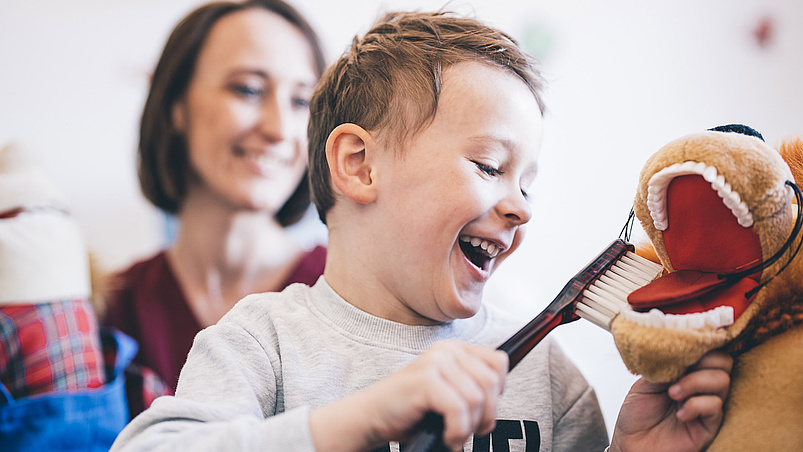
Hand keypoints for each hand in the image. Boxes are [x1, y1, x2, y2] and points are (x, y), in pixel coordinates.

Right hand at [310, 340, 507, 451]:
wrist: (373, 417)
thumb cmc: (413, 410)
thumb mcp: (451, 392)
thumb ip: (474, 386)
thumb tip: (501, 394)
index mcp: (456, 349)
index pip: (499, 363)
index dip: (498, 393)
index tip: (482, 413)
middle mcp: (447, 350)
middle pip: (492, 382)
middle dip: (487, 415)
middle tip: (469, 431)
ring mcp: (435, 362)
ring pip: (477, 398)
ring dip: (469, 427)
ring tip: (455, 435)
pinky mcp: (426, 380)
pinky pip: (459, 409)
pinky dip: (457, 430)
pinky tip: (447, 437)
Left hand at [610, 350, 732, 451]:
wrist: (631, 445)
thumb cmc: (637, 414)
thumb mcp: (645, 382)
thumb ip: (663, 364)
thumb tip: (677, 346)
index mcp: (686, 370)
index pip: (707, 348)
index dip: (701, 340)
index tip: (686, 341)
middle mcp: (700, 384)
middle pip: (723, 360)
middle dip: (702, 360)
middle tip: (679, 371)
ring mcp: (707, 404)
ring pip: (722, 380)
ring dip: (696, 382)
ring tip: (673, 394)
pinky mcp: (710, 425)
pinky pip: (716, 406)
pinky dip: (697, 405)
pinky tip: (680, 415)